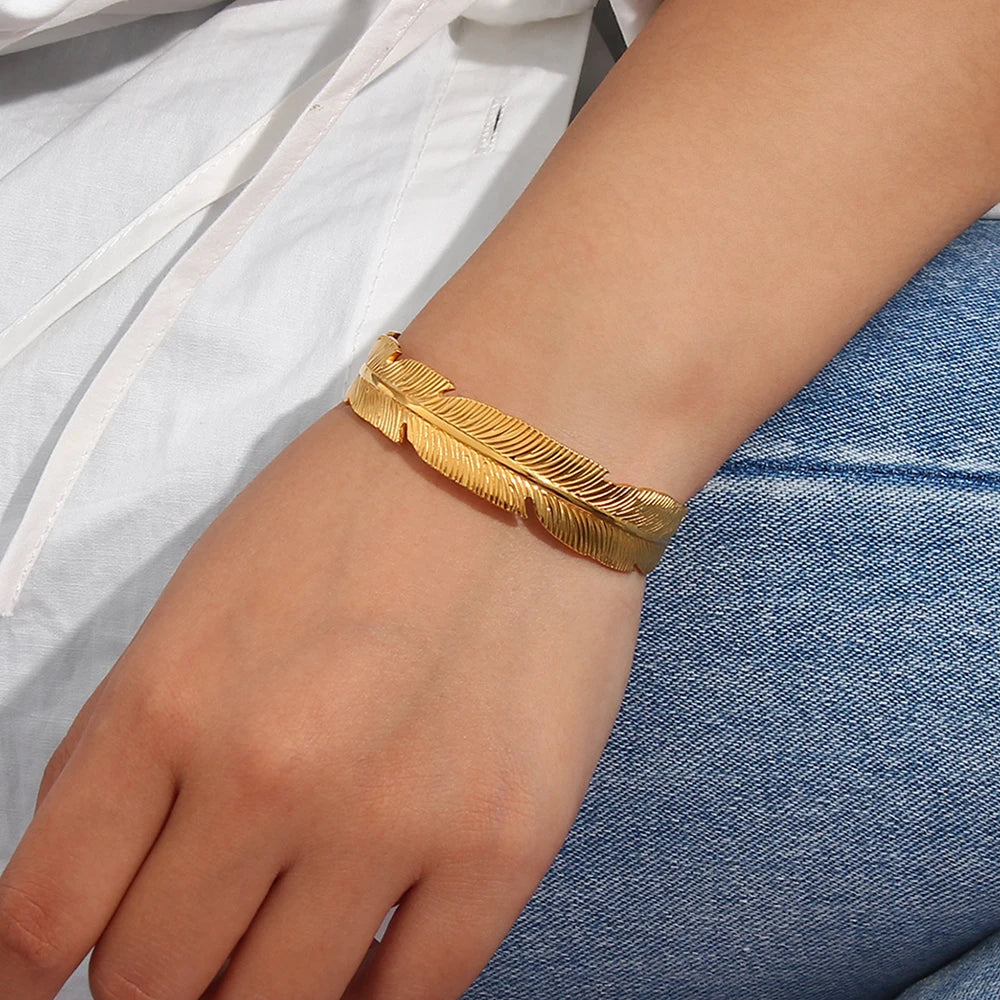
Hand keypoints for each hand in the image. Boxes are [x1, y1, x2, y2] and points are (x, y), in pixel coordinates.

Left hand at [0, 398, 647, 998]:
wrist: (515, 454)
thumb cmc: (360, 508)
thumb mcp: (204, 600)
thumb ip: (137, 742)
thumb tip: (104, 873)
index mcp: (171, 700)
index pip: (48, 913)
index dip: (31, 977)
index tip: (44, 989)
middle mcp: (268, 774)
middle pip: (155, 981)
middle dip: (162, 970)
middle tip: (196, 936)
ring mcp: (390, 818)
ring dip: (260, 990)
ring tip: (280, 941)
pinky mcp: (501, 843)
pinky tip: (363, 961)